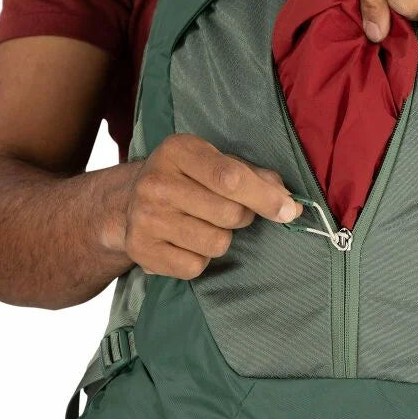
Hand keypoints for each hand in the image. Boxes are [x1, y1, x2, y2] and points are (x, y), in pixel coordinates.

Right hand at [122, 133, 301, 278]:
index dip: (265, 197)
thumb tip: (288, 203)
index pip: (231, 178)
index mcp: (179, 151)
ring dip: (222, 238)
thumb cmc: (188, 178)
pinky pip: (195, 267)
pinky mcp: (141, 251)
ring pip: (216, 243)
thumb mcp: (217, 162)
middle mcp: (156, 183)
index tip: (288, 210)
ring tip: (205, 224)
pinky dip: (200, 259)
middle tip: (231, 211)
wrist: (128, 202)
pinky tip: (187, 242)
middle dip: (243, 216)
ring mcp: (146, 218)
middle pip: (229, 214)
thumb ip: (255, 176)